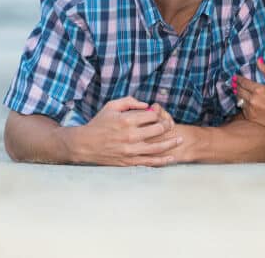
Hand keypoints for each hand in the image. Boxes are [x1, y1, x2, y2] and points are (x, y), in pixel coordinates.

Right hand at [67, 96, 182, 166]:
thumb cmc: (98, 124)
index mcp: (127, 120)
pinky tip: (171, 158)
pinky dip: (162, 161)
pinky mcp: (129, 161)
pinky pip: (150, 162)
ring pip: (158, 147)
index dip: (158, 114)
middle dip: (167, 126)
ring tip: (179, 140)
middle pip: (158, 130)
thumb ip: (129, 102)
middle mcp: (131, 135)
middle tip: (170, 125)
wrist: (85, 145)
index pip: (152, 115)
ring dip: (171, 143)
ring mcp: (131, 150)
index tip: (157, 115)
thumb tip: (146, 104)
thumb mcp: (111, 106)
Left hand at [234, 59, 264, 137]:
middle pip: (239, 90)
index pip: (243, 82)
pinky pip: (242, 109)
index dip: (238, 78)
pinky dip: (243, 104)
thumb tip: (259, 60)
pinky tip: (245, 102)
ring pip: (239, 99)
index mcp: (259, 90)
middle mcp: (252, 99)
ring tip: (238, 91)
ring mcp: (250, 109)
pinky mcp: (250, 118)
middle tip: (234, 83)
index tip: (235, 76)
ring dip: (238, 95)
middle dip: (236, 86)